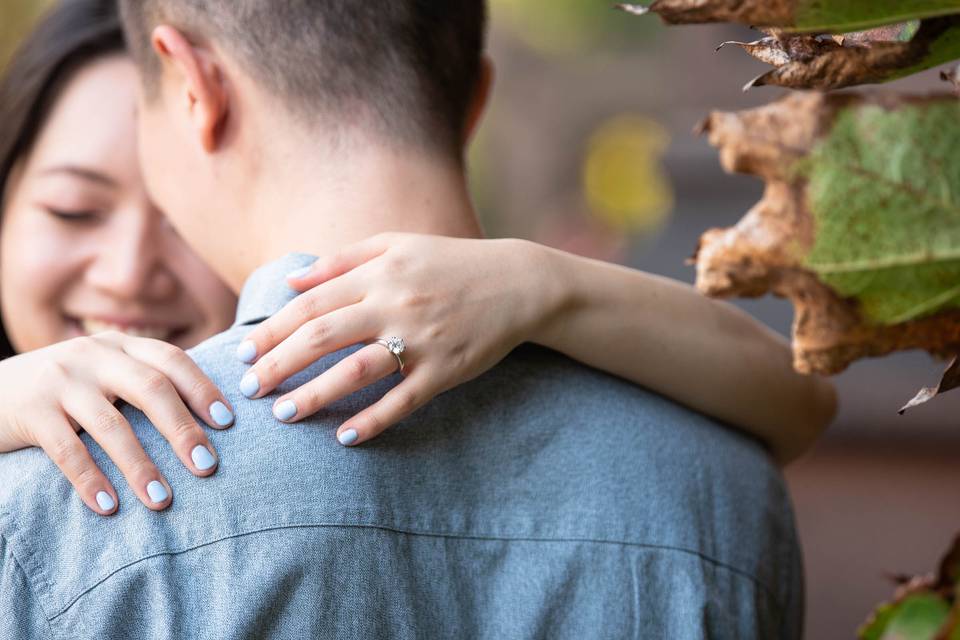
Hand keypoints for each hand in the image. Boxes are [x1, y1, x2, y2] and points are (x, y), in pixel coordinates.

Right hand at [0, 331, 234, 514]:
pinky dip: (91, 480)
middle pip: (151, 388)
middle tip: (207, 466)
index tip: (228, 422)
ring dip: (140, 466)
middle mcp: (94, 355)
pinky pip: (67, 450)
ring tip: (162, 500)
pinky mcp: (31, 409)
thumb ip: (142, 383)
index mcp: (120, 346)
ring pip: (112, 425)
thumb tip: (206, 419)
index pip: (172, 360)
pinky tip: (109, 507)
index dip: (203, 389)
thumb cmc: (62, 390)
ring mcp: (60, 380)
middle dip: (183, 429)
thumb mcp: (102, 373)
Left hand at [238, 233, 563, 444]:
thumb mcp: (396, 246)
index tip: (243, 353)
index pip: (311, 303)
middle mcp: (395, 305)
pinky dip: (373, 420)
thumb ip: (342, 260)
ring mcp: (422, 340)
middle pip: (322, 337)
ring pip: (357, 371)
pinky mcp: (446, 370)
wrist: (518, 283)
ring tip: (283, 415)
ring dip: (315, 395)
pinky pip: (403, 401)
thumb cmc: (450, 263)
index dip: (272, 329)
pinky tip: (344, 437)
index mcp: (379, 273)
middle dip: (279, 364)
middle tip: (249, 389)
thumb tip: (291, 280)